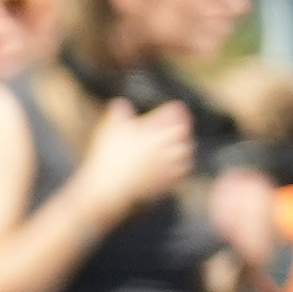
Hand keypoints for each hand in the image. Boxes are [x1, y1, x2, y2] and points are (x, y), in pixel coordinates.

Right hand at [70, 93, 199, 216]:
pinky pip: (176, 178)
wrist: (107, 188)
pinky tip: (175, 171)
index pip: (176, 120)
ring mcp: (165, 170)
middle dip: (184, 131)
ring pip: (184, 159)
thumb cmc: (110, 158)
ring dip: (184, 152)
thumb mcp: (111, 130)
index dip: (178, 113)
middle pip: (184, 139)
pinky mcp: (160, 185)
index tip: (178, 108)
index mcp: (157, 136)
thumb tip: (120, 103)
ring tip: (182, 148)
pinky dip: (178, 172)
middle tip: (182, 127)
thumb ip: (119, 114)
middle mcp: (166, 152)